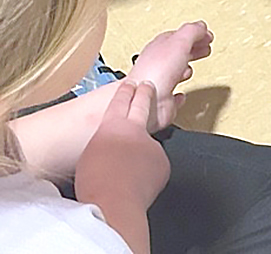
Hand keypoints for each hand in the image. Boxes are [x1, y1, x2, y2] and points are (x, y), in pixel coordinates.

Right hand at [75, 80, 169, 212]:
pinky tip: (139, 183)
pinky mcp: (162, 160)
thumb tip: (109, 146)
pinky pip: (155, 163)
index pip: (121, 100)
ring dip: (143, 148)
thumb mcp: (89, 156)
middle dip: (145, 92)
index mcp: (112, 125)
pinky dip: (149, 171)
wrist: (115, 203)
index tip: (129, 85)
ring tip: (133, 165)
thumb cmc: (95, 185)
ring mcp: (151, 143)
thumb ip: (103, 144)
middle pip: (143, 103)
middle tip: (147, 86)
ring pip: (149, 142)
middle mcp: (134, 129)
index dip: (126, 91)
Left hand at [127, 21, 211, 130]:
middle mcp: (157, 64)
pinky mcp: (163, 101)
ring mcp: (160, 83)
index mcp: (160, 46)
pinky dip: (179, 95)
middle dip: (192, 50)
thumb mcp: (179, 41)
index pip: (178, 36)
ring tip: (192, 68)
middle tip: (205, 48)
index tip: (206, 35)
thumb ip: (192, 32)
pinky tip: (182, 95)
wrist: (147, 101)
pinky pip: (172, 97)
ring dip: (185, 69)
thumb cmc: (156, 71)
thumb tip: (201, 26)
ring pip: (174, 73)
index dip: (193, 34)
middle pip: (177, 53)